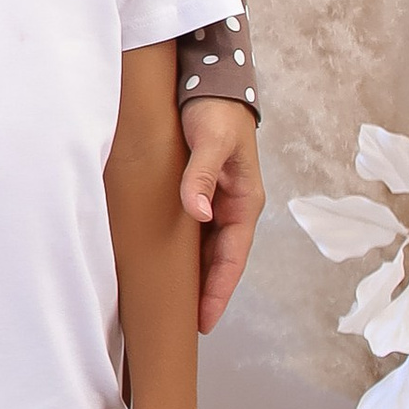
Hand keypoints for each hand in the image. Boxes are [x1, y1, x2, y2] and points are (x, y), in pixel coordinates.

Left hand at [177, 98, 262, 331]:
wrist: (212, 81)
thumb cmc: (217, 112)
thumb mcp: (211, 142)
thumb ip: (202, 175)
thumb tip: (199, 214)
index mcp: (245, 203)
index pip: (232, 260)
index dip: (218, 293)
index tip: (203, 323)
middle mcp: (233, 208)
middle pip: (219, 262)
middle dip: (205, 295)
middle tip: (182, 327)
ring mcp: (217, 202)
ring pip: (205, 250)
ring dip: (193, 276)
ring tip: (171, 307)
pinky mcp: (200, 192)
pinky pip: (192, 231)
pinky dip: (182, 252)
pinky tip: (162, 265)